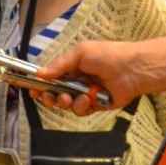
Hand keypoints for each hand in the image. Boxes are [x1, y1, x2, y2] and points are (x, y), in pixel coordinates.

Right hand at [30, 41, 145, 115]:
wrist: (133, 70)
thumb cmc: (110, 56)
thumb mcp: (81, 53)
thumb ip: (59, 64)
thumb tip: (40, 73)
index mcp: (72, 67)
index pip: (51, 78)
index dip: (41, 85)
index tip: (33, 89)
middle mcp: (77, 81)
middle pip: (55, 94)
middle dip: (50, 97)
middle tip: (49, 97)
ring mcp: (86, 94)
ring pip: (67, 105)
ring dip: (66, 102)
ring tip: (70, 97)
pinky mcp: (95, 105)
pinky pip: (81, 111)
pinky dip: (82, 106)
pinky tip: (88, 99)